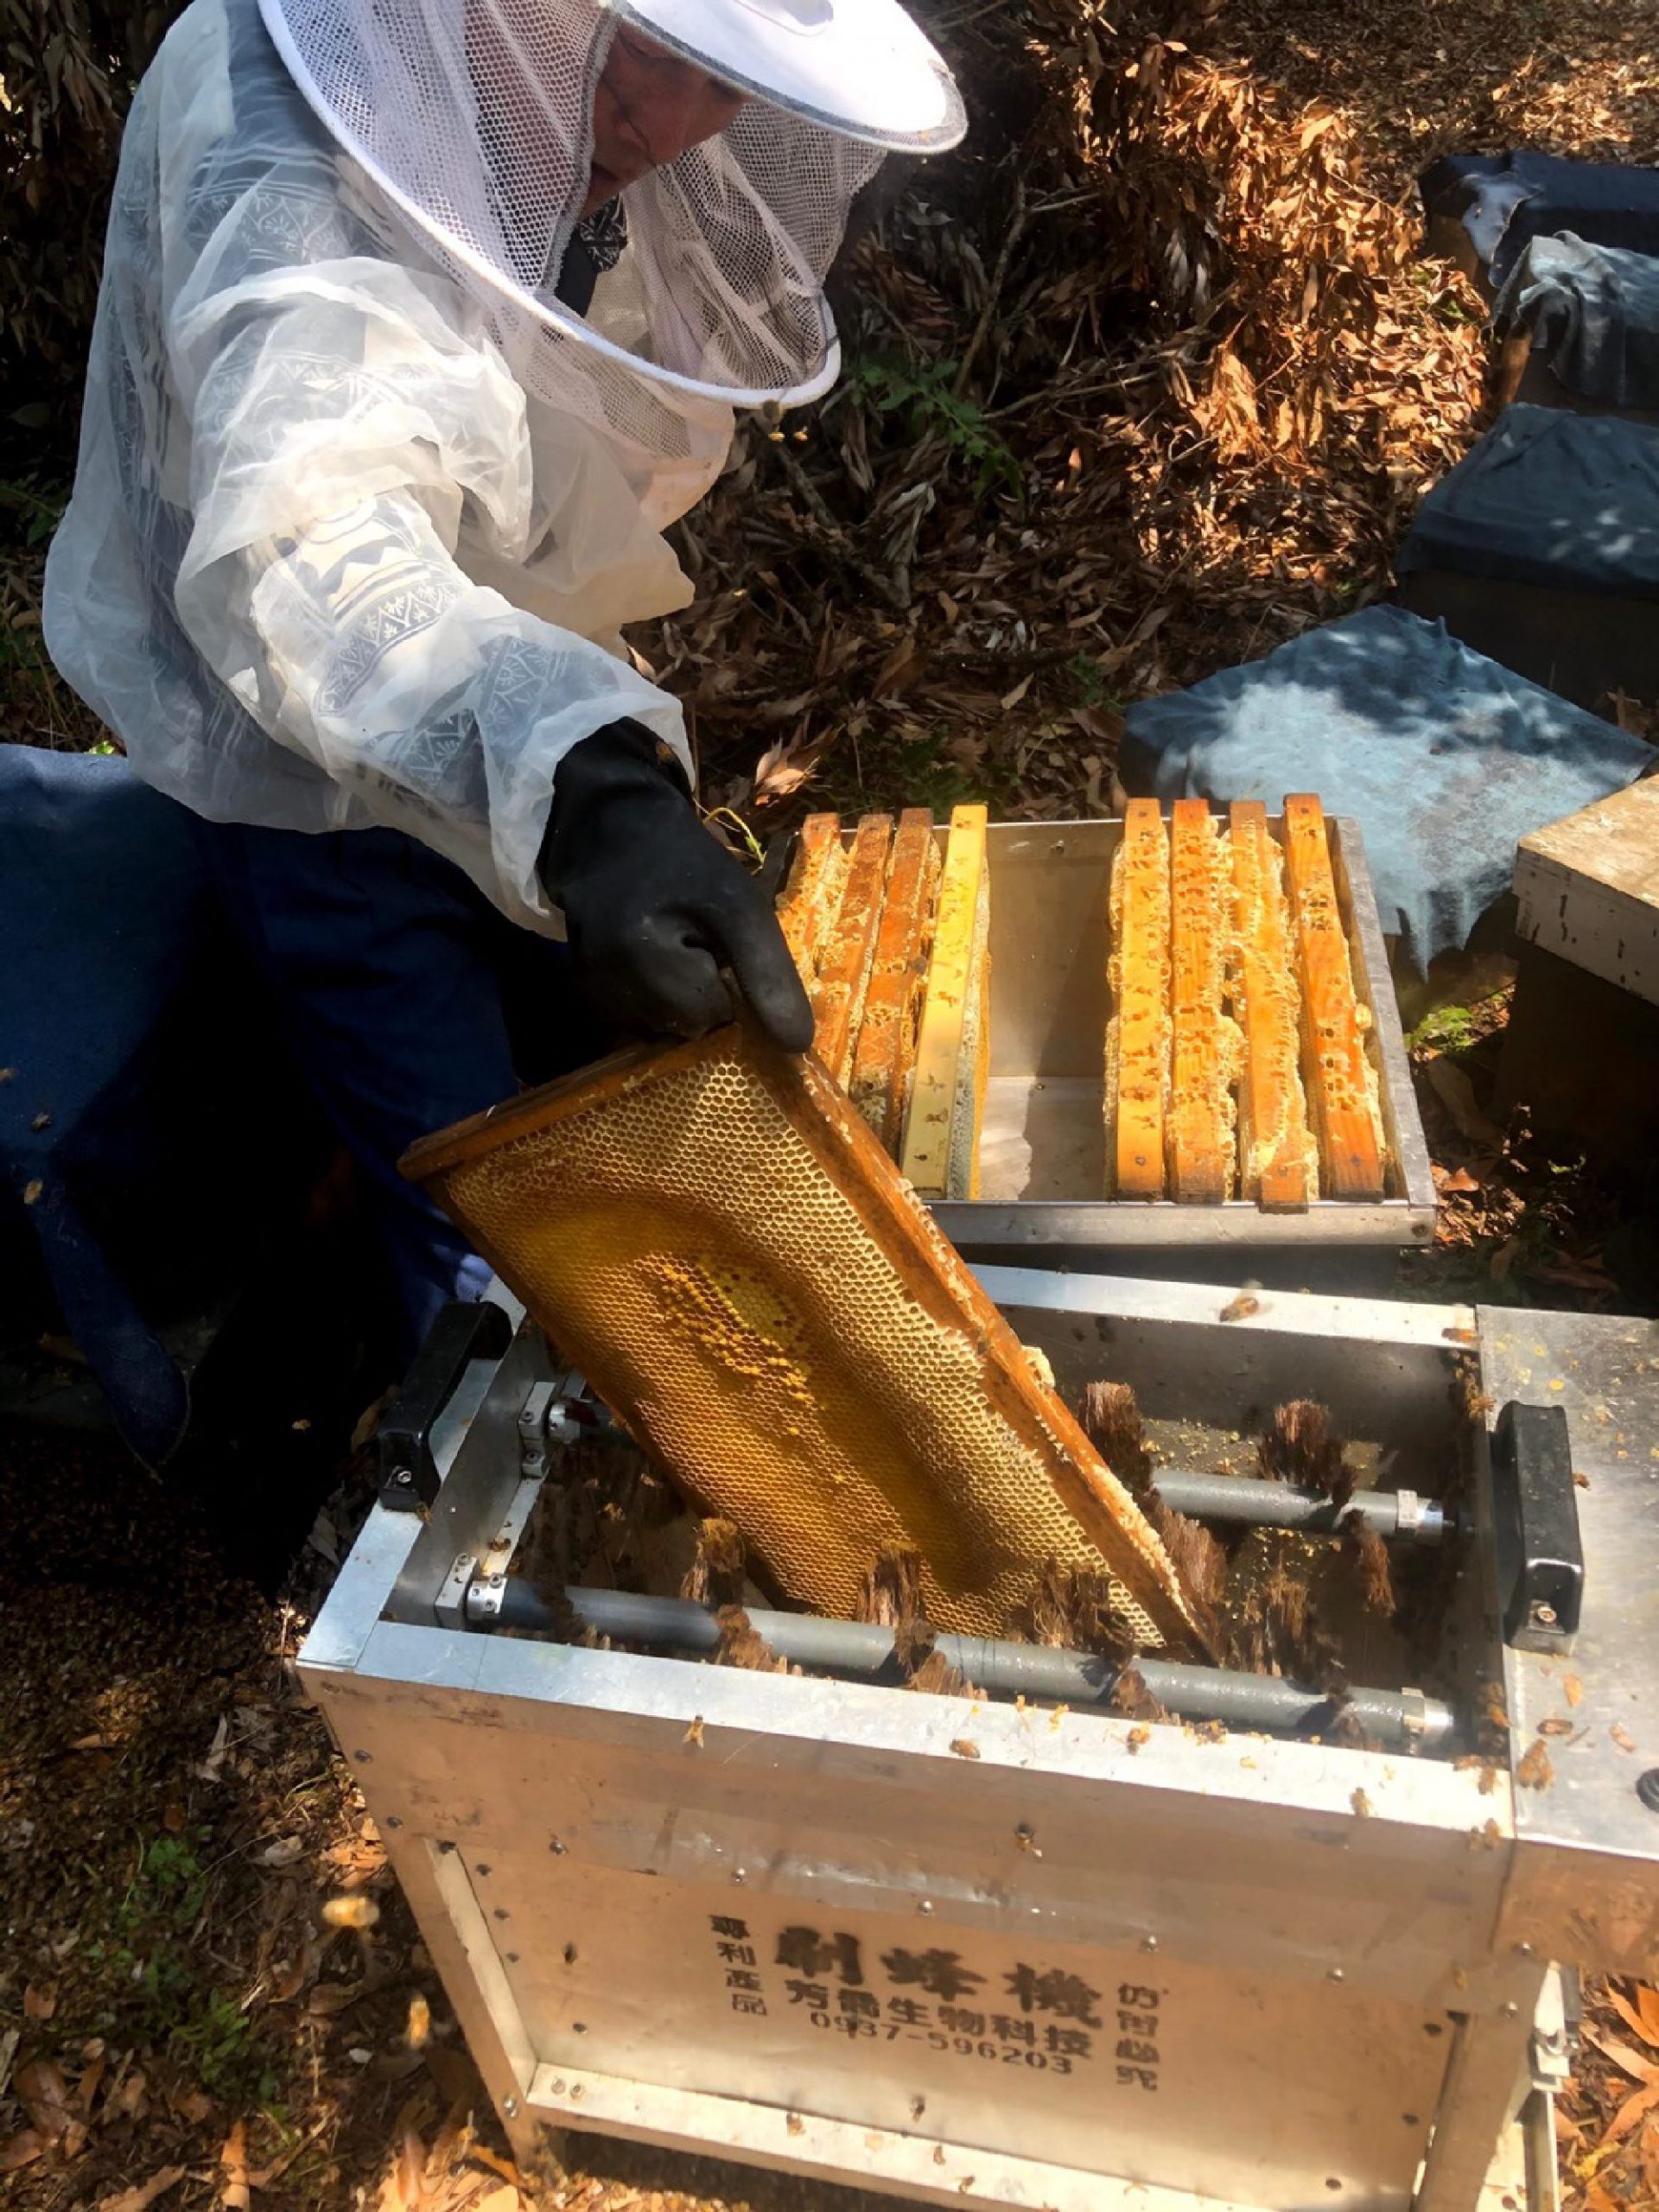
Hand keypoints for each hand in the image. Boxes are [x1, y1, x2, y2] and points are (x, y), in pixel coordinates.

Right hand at [539, 721, 812, 1051]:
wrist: (615, 833)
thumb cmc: (687, 864)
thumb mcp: (741, 907)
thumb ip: (768, 975)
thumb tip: (797, 1045)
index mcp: (644, 953)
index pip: (715, 1014)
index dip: (729, 980)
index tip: (719, 941)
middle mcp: (606, 981)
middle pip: (684, 1027)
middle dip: (702, 993)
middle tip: (696, 943)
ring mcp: (590, 989)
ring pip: (660, 1029)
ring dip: (677, 999)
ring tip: (671, 949)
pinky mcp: (582, 989)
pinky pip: (635, 1021)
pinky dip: (653, 1001)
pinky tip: (650, 963)